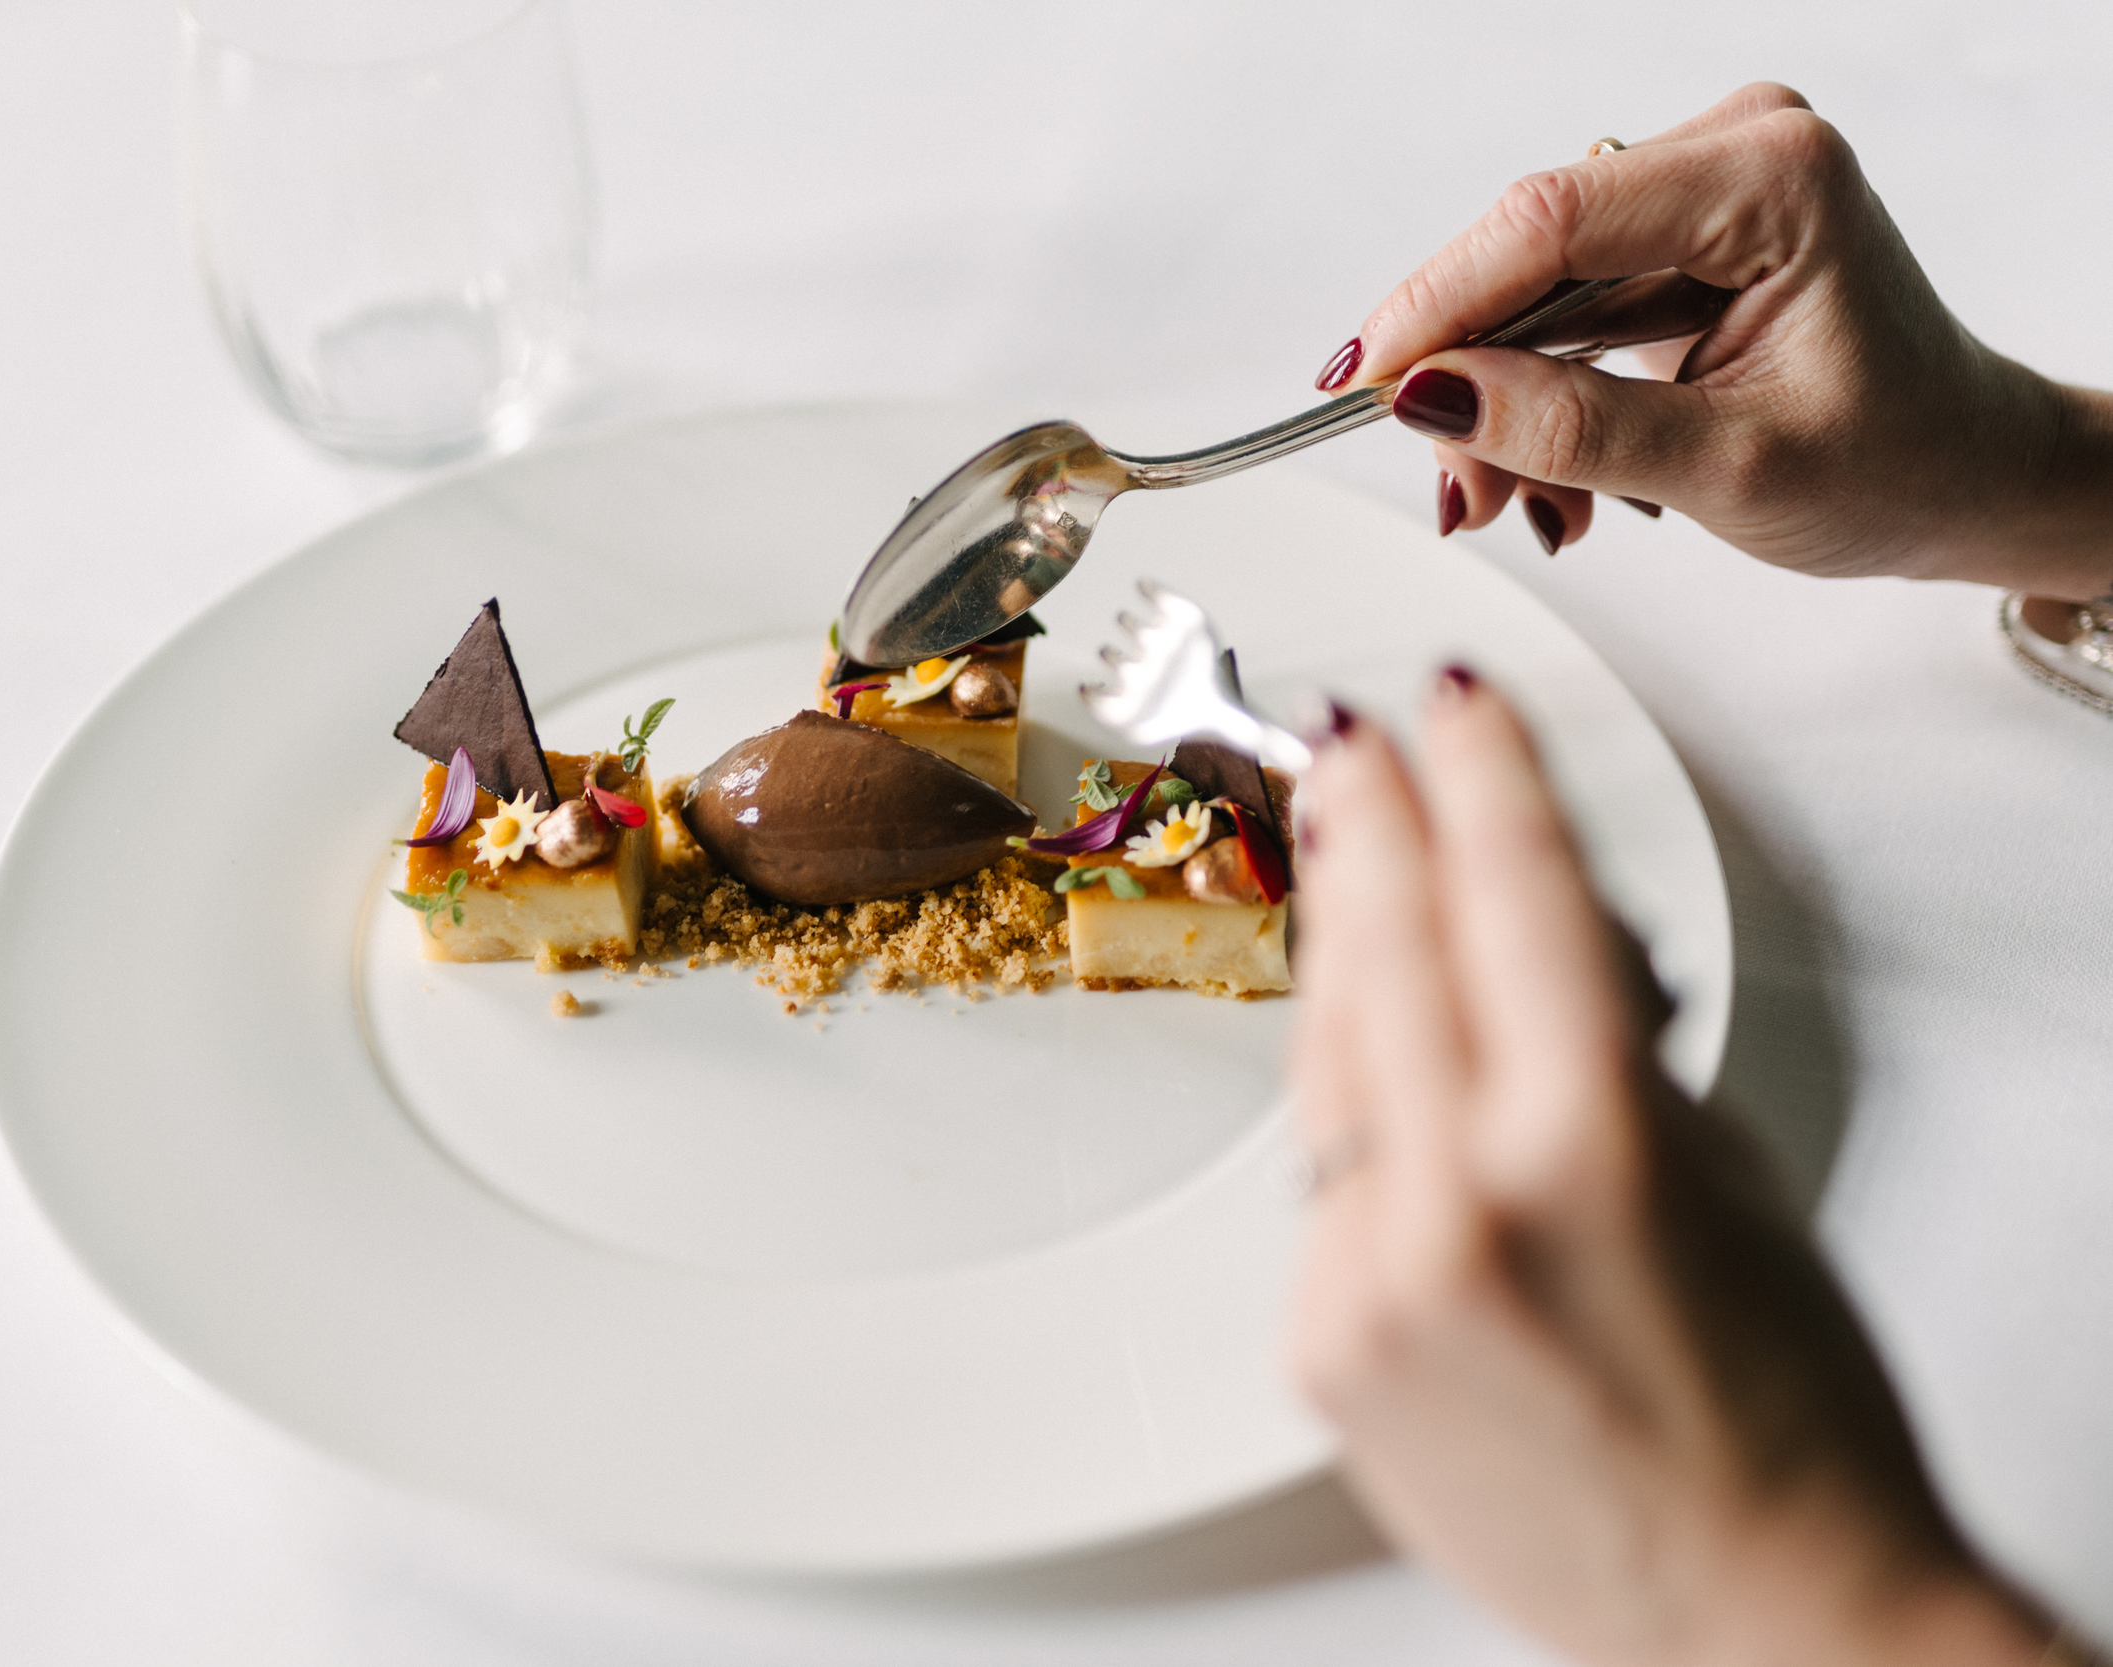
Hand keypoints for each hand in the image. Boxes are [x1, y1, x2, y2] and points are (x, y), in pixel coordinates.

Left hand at [1286, 671, 2050, 1666]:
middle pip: (1387, 952)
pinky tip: (1378, 1059)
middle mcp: (1453, 1207)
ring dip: (1346, 949)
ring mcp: (1367, 1282)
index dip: (1479, 776)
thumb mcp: (1731, 1182)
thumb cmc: (1787, 1416)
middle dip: (1374, 827)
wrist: (1759, 1620)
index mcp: (1587, 1145)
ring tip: (1355, 860)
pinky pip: (1318, 1184)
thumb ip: (1612, 1056)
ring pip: (1330, 1058)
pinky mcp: (1318, 1347)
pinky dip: (1354, 1115)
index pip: (1513, 895)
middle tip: (1353, 742)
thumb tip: (1531, 953)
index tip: (1451, 704)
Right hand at [1322, 83, 2112, 599]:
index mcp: (1774, 178)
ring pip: (1528, 290)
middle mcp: (1733, 155)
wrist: (1959, 476)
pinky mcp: (1672, 237)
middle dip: (1468, 379)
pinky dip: (1534, 396)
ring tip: (1518, 503)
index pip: (1551, 218)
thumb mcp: (1729, 468)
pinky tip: (1549, 472)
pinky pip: (1555, 309)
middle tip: (1459, 492)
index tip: (1360, 384)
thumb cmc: (1896, 462)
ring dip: (1499, 404)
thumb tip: (1434, 400)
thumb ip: (1572, 428)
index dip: (1437, 302)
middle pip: (1527, 251)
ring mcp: (1698, 191)